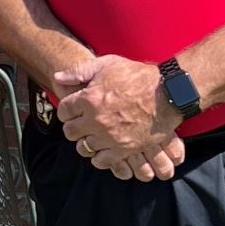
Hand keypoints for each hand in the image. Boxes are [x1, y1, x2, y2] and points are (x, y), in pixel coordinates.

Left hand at [54, 54, 185, 180]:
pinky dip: (99, 157)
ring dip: (85, 141)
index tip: (73, 109)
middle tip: (79, 123)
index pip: (64, 110)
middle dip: (73, 126)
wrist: (167, 93)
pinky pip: (102, 161)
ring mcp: (109, 137)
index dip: (67, 109)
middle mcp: (95, 120)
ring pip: (83, 147)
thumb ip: (79, 71)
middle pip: (70, 131)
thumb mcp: (107, 64)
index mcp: (88, 99)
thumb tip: (57, 77)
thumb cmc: (137, 76)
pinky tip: (102, 149)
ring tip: (91, 135)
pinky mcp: (124, 149)